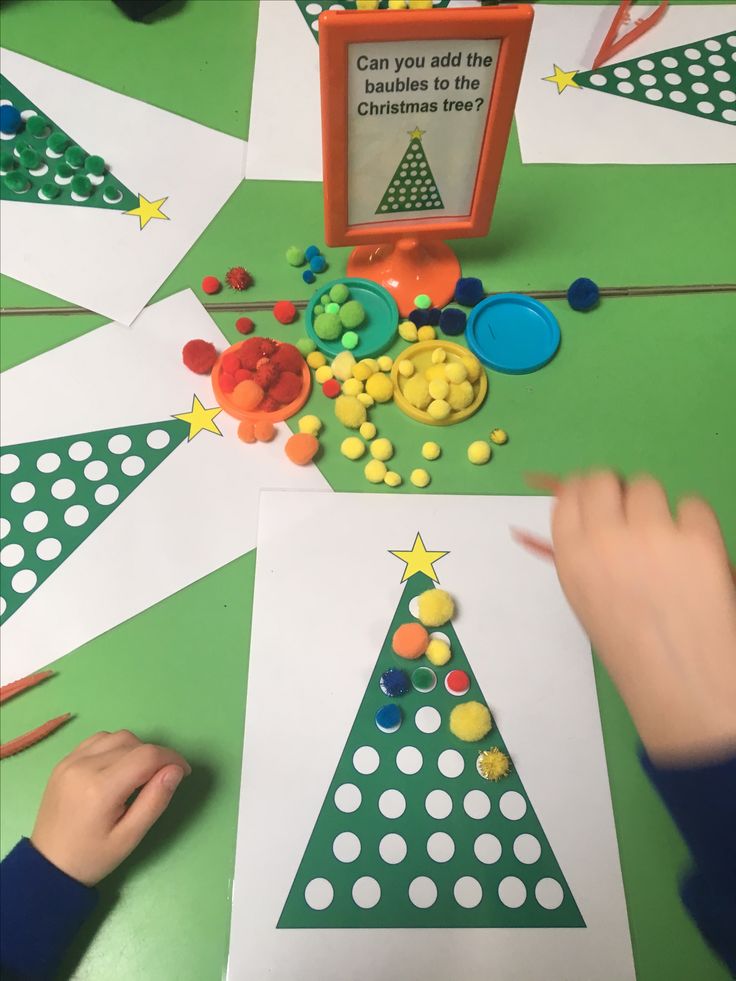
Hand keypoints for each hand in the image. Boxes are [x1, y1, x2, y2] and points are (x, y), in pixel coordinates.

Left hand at [31, 730, 190, 885]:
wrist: (48, 866)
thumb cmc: (92, 857)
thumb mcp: (130, 838)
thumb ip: (155, 801)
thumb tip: (176, 770)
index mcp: (101, 789)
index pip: (147, 756)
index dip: (172, 758)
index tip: (183, 772)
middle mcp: (84, 766)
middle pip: (134, 743)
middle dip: (156, 756)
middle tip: (161, 779)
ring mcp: (71, 761)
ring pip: (117, 737)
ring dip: (136, 749)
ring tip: (139, 774)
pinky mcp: (64, 762)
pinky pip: (98, 740)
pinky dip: (116, 747)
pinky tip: (118, 767)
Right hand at [551, 472, 735, 765]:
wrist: (681, 680)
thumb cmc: (628, 644)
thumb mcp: (583, 597)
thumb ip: (578, 552)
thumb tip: (573, 516)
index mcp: (571, 556)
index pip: (570, 493)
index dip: (587, 493)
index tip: (601, 502)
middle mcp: (606, 538)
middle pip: (604, 479)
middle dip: (618, 492)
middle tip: (634, 517)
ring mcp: (653, 534)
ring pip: (648, 486)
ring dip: (655, 507)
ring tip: (666, 543)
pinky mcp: (698, 537)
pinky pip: (693, 505)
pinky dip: (694, 523)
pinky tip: (693, 555)